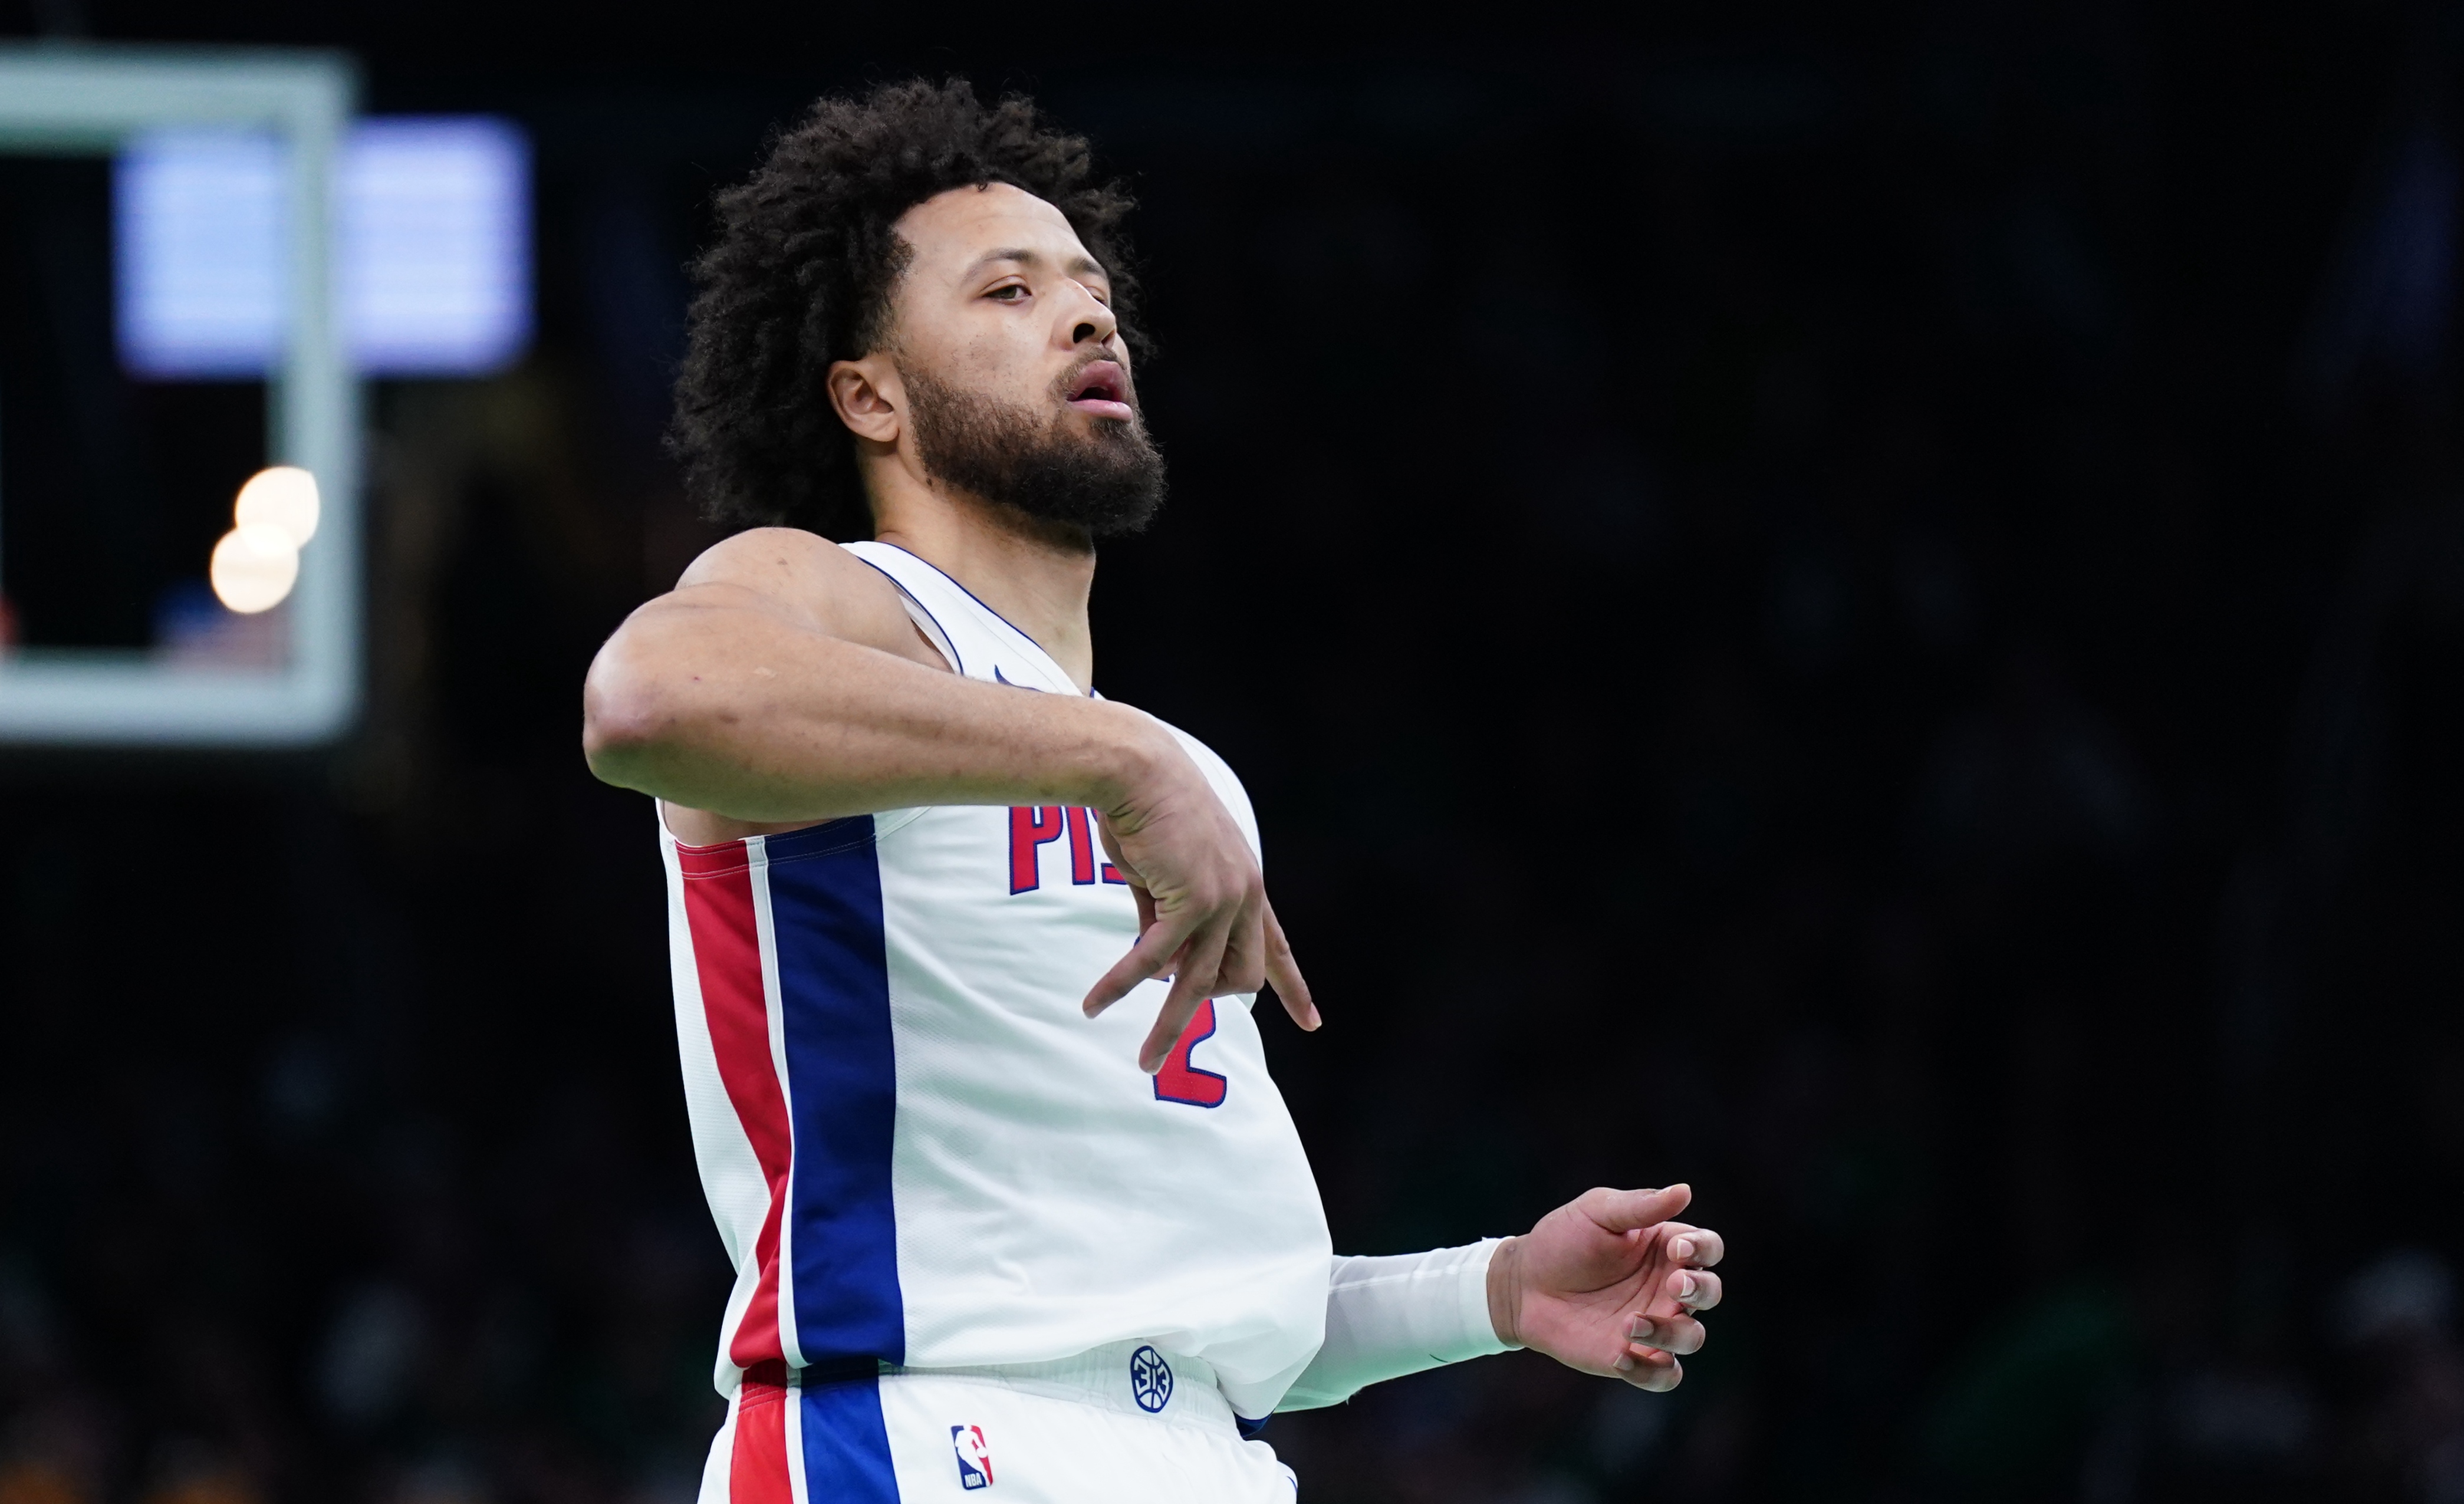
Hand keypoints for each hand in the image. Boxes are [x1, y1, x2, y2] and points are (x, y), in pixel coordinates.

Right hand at [1081, 725, 1319, 1071]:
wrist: (1136, 767)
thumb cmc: (1145, 810)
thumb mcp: (1165, 870)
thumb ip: (1168, 914)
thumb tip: (1156, 962)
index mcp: (1246, 883)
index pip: (1278, 946)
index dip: (1294, 989)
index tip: (1313, 1024)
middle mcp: (1245, 894)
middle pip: (1241, 978)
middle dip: (1206, 1007)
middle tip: (1169, 1025)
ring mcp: (1222, 899)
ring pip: (1198, 983)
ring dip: (1169, 1027)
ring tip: (1146, 1063)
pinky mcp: (1188, 899)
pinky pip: (1153, 959)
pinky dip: (1122, 985)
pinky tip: (1094, 1004)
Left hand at [1487, 1185, 1723, 1391]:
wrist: (1523, 1284)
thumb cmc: (1562, 1240)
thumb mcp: (1598, 1212)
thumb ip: (1640, 1206)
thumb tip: (1684, 1191)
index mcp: (1666, 1247)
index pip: (1708, 1248)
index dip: (1702, 1249)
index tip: (1676, 1248)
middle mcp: (1668, 1288)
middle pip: (1710, 1292)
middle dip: (1700, 1290)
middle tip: (1674, 1285)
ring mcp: (1655, 1324)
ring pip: (1692, 1338)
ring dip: (1670, 1333)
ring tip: (1629, 1324)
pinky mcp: (1634, 1355)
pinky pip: (1665, 1376)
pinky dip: (1651, 1372)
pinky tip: (1619, 1355)